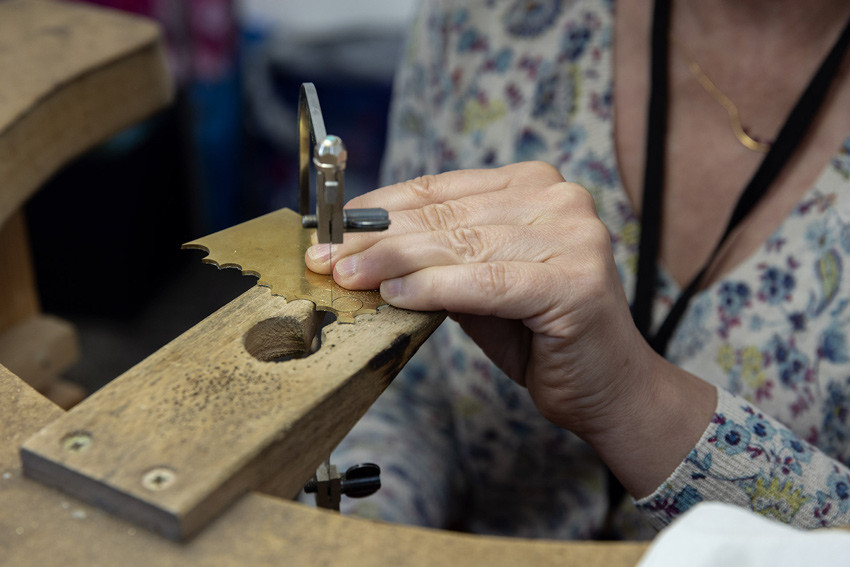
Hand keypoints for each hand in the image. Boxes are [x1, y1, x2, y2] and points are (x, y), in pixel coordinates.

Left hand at [306, 162, 655, 436]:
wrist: (608, 389)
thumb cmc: (541, 337)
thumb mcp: (479, 287)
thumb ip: (436, 261)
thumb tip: (362, 250)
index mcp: (536, 186)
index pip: (442, 190)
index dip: (382, 208)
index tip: (334, 228)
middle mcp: (560, 199)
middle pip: (447, 217)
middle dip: (377, 238)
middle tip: (328, 257)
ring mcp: (573, 236)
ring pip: (460, 245)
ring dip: (394, 263)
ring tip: (349, 277)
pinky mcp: (574, 281)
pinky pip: (485, 282)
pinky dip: (434, 288)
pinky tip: (395, 295)